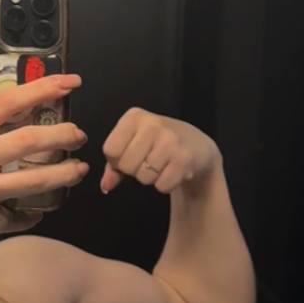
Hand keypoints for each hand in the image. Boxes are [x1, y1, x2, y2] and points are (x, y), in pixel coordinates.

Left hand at [99, 108, 220, 194]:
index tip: (132, 154)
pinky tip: (173, 171)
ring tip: (162, 164)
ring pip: (143, 178)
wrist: (197, 146)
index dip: (117, 160)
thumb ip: (114, 164)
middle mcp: (152, 124)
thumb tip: (106, 185)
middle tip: (150, 160)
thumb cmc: (157, 144)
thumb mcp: (133, 144)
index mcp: (135, 116)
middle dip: (134, 170)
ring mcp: (170, 141)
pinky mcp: (184, 159)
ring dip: (151, 178)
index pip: (110, 150)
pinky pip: (161, 186)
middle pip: (126, 166)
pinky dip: (165, 185)